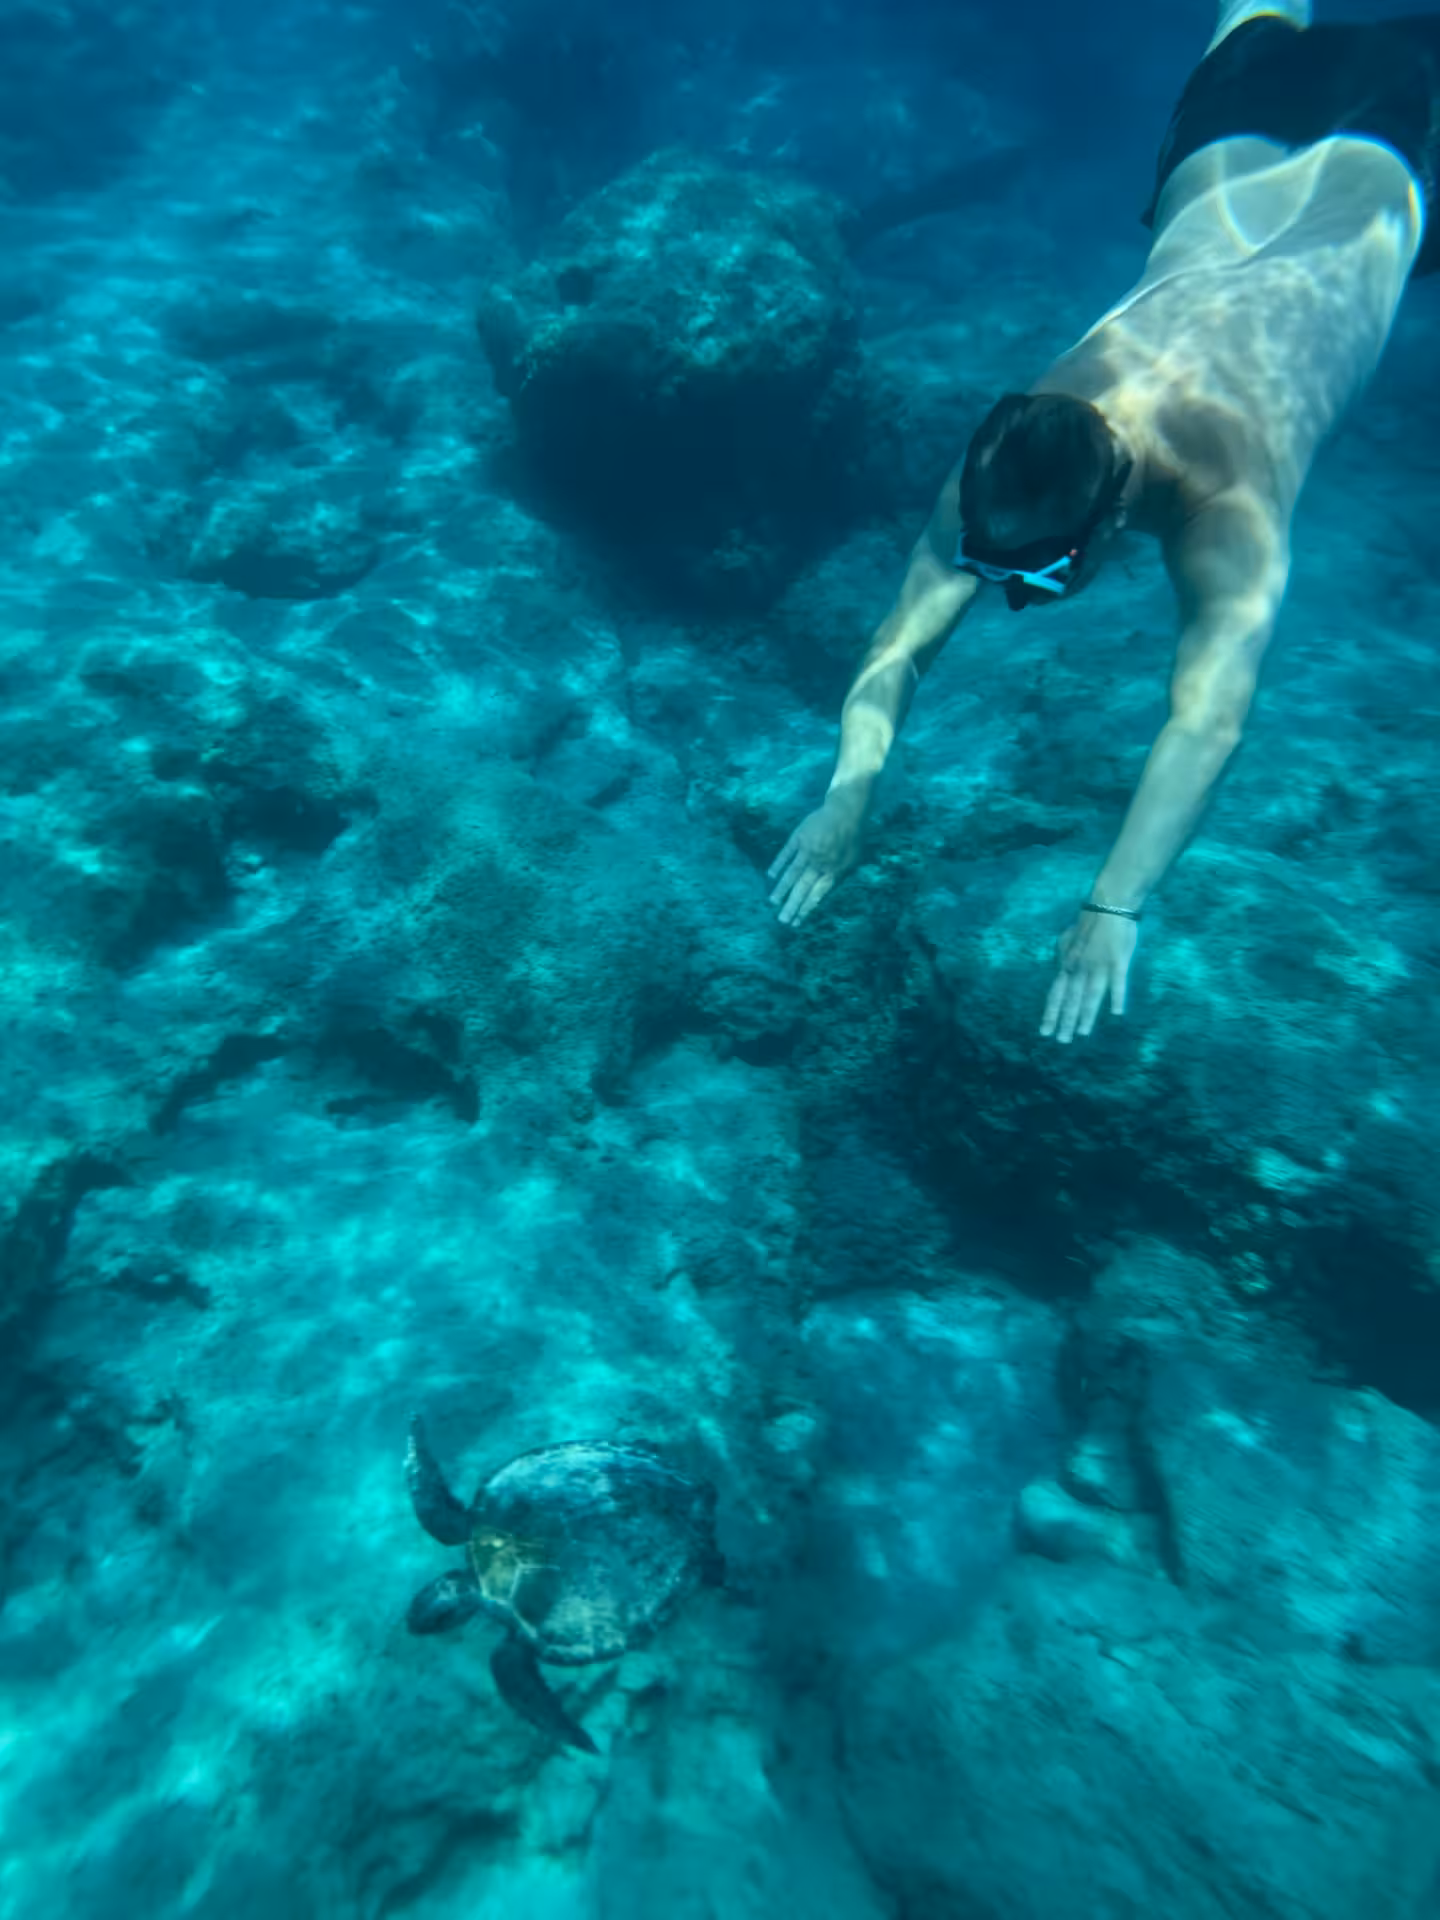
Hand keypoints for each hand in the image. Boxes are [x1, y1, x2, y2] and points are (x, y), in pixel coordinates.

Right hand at [768, 802, 860, 924]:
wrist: (846, 810)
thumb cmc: (852, 838)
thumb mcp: (853, 861)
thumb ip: (839, 878)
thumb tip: (823, 896)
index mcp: (834, 871)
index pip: (817, 895)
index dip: (806, 909)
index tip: (797, 921)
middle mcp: (819, 863)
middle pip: (802, 888)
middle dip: (792, 906)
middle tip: (782, 920)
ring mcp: (808, 850)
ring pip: (792, 873)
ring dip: (782, 889)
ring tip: (773, 902)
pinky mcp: (799, 837)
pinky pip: (786, 853)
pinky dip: (778, 864)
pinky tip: (771, 875)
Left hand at [1040, 908, 1137, 1043]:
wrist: (1109, 903)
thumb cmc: (1090, 922)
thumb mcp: (1068, 939)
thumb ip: (1064, 955)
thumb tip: (1059, 965)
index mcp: (1068, 964)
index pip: (1056, 994)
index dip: (1051, 1012)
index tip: (1044, 1031)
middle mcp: (1080, 968)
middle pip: (1071, 999)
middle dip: (1066, 1021)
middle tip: (1061, 1041)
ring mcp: (1099, 966)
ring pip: (1091, 995)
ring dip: (1086, 1015)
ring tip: (1082, 1033)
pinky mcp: (1118, 961)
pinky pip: (1118, 982)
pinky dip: (1117, 997)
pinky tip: (1116, 1013)